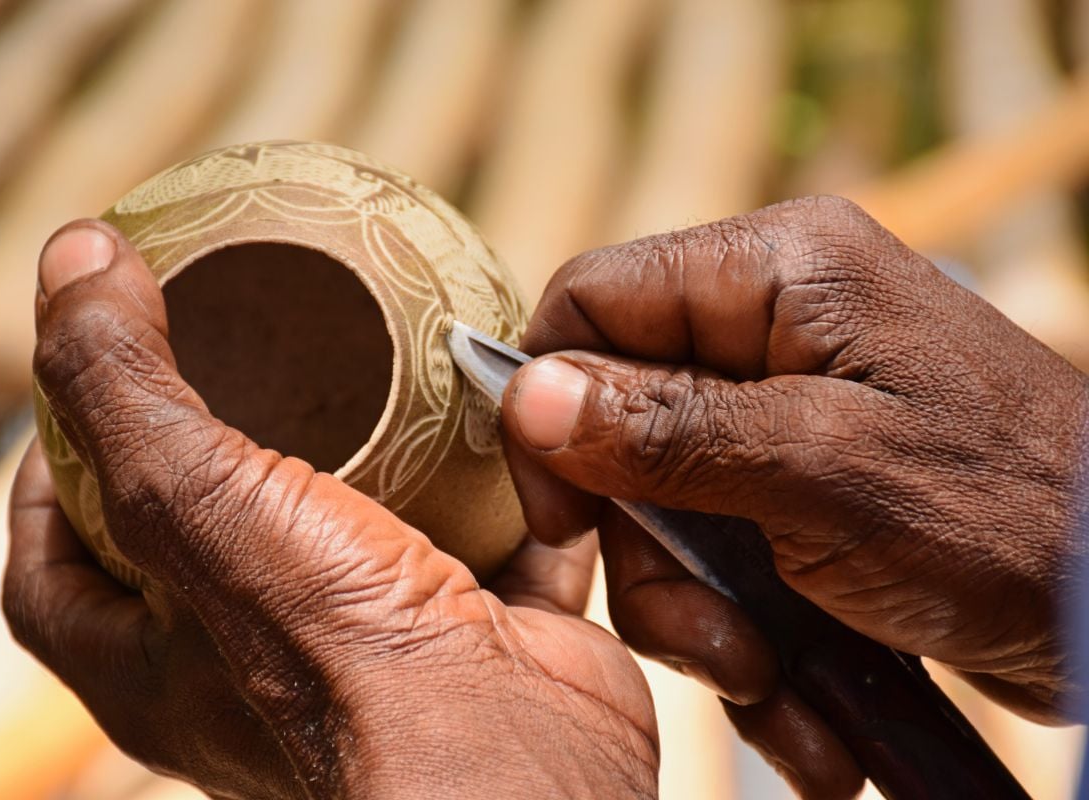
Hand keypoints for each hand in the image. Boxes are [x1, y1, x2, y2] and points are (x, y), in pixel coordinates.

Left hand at [3, 221, 658, 799]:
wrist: (508, 754)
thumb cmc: (334, 654)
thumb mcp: (192, 498)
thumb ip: (118, 380)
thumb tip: (72, 257)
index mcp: (149, 661)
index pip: (56, 563)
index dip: (54, 472)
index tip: (90, 385)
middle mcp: (253, 664)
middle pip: (213, 536)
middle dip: (226, 444)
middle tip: (242, 352)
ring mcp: (371, 648)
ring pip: (360, 532)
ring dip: (376, 454)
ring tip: (377, 364)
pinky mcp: (477, 628)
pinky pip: (486, 538)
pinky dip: (498, 482)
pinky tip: (503, 415)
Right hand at [501, 196, 1088, 797]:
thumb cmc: (1008, 517)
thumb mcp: (820, 474)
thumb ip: (665, 429)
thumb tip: (524, 393)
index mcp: (776, 270)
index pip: (593, 302)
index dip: (553, 408)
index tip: (567, 522)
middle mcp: (774, 327)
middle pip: (622, 425)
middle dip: (654, 554)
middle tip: (711, 644)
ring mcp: (791, 410)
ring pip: (667, 507)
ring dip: (703, 616)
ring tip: (773, 687)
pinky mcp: (806, 484)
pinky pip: (725, 549)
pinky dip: (748, 631)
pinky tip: (802, 702)